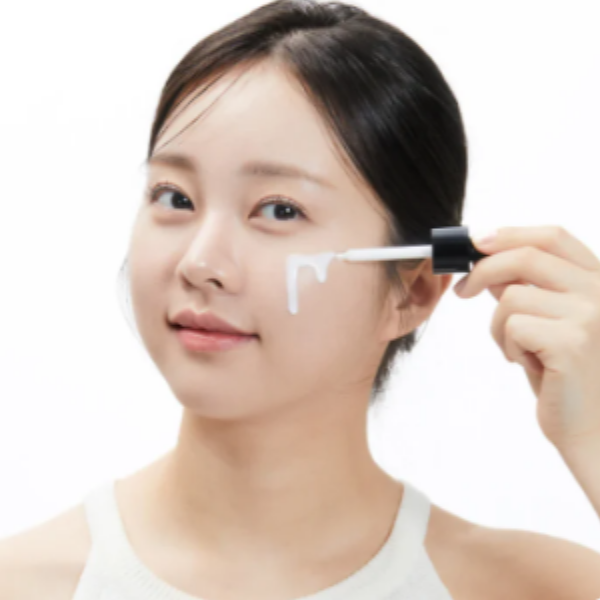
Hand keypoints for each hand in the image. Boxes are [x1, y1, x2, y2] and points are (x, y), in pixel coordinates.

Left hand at [453, 225, 599, 452]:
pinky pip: (512, 325)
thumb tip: (492, 266)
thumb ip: (529, 292)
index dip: (509, 233)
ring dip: (499, 327)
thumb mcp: (549, 325)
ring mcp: (592, 314)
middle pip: (527, 256)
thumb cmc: (568, 379)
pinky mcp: (574, 341)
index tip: (476, 241)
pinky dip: (508, 346)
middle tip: (462, 291)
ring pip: (511, 297)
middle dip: (483, 269)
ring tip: (518, 352)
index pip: (553, 237)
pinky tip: (530, 366)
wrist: (593, 430)